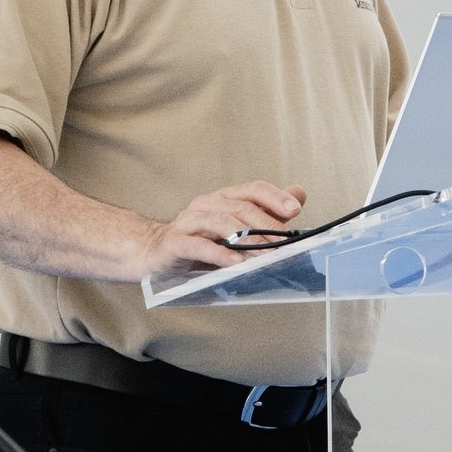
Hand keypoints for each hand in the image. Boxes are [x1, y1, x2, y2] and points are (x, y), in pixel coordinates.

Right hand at [141, 182, 306, 278]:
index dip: (275, 197)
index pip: (252, 189)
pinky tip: (236, 263)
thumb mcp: (234, 226)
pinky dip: (219, 254)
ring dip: (247, 239)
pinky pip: (199, 246)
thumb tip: (298, 195)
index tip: (295, 209)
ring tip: (266, 253)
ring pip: (221, 223)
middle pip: (241, 207)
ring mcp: (189, 222)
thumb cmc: (198, 240)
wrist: (152, 251)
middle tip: (286, 242)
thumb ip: (266, 212)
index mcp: (222, 198)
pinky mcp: (175, 243)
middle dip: (267, 224)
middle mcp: (206, 205)